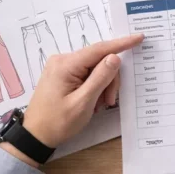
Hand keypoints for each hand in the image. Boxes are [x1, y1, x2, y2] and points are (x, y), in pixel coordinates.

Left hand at [6, 35, 143, 165]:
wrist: (35, 136)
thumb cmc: (58, 122)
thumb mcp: (83, 102)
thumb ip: (100, 78)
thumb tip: (115, 57)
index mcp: (66, 65)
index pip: (99, 49)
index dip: (121, 43)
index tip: (139, 37)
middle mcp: (63, 60)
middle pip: (99, 60)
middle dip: (109, 79)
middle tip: (109, 101)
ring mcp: (62, 67)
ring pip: (95, 68)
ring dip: (102, 85)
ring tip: (99, 105)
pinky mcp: (63, 74)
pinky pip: (87, 73)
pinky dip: (94, 86)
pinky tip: (93, 100)